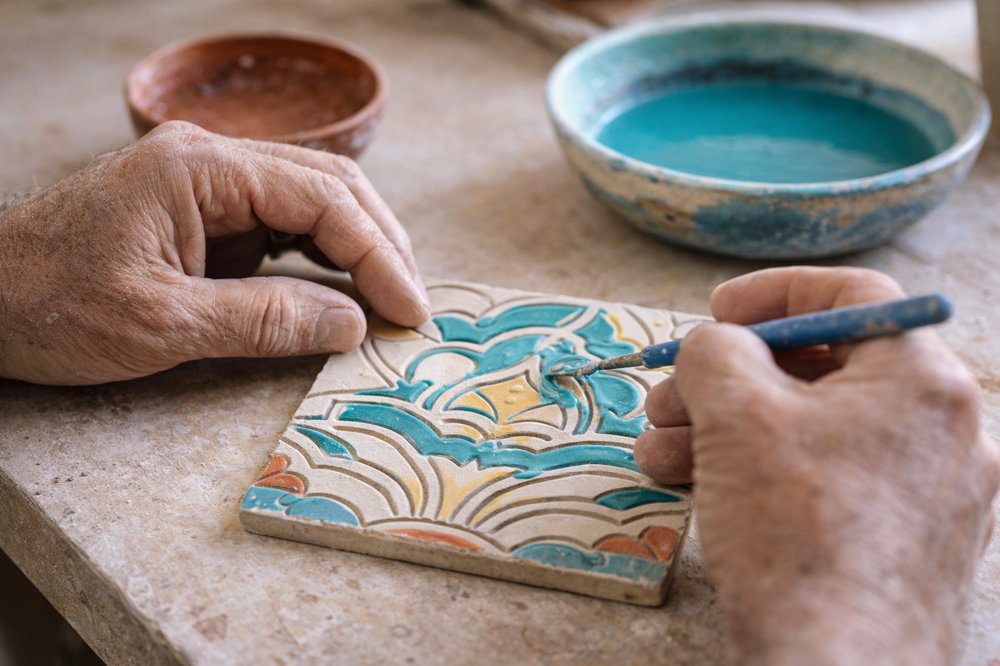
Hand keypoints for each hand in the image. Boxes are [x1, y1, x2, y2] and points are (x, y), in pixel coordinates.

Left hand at [0, 121, 429, 384]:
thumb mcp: (162, 324)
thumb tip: (352, 324)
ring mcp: (208, 184)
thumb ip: (265, 320)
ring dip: (358, 248)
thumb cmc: (51, 305)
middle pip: (329, 186)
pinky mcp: (203, 213)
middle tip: (413, 306)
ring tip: (392, 300)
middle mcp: (212, 161)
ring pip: (311, 201)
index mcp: (202, 169)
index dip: (378, 255)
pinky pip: (281, 226)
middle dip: (381, 245)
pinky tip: (342, 290)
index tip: (411, 311)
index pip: (322, 199)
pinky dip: (320, 258)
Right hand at [635, 267, 998, 663]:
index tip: (716, 312)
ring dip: (726, 431)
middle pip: (823, 370)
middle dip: (729, 379)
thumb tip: (717, 346)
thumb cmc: (794, 528)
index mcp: (924, 380)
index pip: (853, 296)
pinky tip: (695, 488)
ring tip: (659, 453)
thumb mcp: (735, 413)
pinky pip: (827, 482)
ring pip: (814, 431)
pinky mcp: (904, 545)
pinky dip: (762, 474)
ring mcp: (930, 494)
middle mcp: (944, 431)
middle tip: (669, 396)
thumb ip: (717, 350)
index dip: (773, 292)